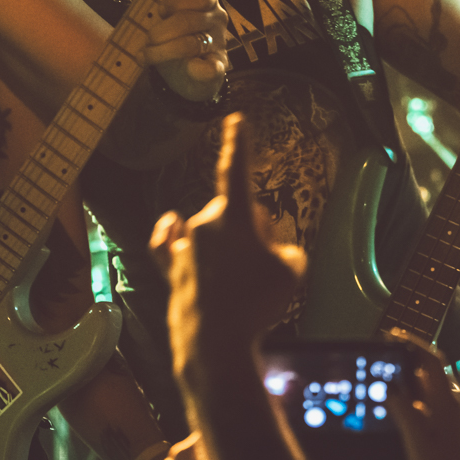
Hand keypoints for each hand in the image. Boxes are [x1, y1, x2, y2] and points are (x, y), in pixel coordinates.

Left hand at [130, 0, 228, 99]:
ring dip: (162, 51)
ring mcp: (218, 44)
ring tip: (144, 56)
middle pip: (191, 20)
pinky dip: (198, 69)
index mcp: (206, 1)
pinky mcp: (218, 67)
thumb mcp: (158, 13)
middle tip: (147, 39)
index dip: (178, 1)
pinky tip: (186, 69)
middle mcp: (216, 19)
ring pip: (192, 44)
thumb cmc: (172, 35)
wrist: (185, 72)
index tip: (159, 11)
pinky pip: (212, 68)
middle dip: (162, 31)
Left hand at [151, 112, 305, 371]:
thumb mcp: (293, 269)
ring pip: (211, 231)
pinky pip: (166, 241)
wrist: (216, 341)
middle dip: (252, 229)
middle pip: (236, 212)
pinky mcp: (171, 268)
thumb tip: (267, 249)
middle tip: (262, 267)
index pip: (236, 170)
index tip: (234, 119)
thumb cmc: (257, 303)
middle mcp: (203, 222)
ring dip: (226, 245)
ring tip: (239, 282)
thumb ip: (284, 248)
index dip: (237, 143)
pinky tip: (174, 223)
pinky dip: (171, 232)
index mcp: (233, 216)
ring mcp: (184, 246)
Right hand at [386, 332, 459, 459]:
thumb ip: (403, 408)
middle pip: (429, 374)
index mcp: (449, 405)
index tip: (391, 336)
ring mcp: (450, 425)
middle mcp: (453, 411)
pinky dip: (409, 403)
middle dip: (406, 362)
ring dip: (407, 383)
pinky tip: (394, 412)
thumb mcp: (415, 440)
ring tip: (383, 382)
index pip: (432, 362)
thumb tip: (390, 385)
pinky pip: (426, 410)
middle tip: (381, 358)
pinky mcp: (445, 439)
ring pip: (427, 392)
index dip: (412, 344)